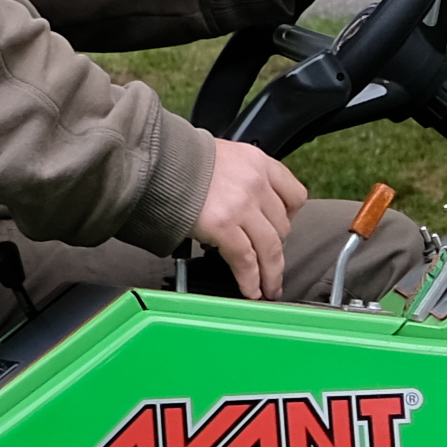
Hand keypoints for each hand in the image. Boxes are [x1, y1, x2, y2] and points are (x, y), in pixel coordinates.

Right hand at [191, 131, 310, 277]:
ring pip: (270, 248)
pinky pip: (246, 259)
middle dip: (276, 249)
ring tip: (268, 288)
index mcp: (258, 163)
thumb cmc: (177, 161)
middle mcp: (255, 182)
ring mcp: (241, 205)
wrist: (152, 162)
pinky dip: (250, 279)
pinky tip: (251, 290)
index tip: (282, 231)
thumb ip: (240, 178)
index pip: (294, 195)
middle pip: (282, 226)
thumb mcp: (221, 157)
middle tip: (271, 265)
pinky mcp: (222, 225)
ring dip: (271, 273)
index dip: (290, 218)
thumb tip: (245, 207)